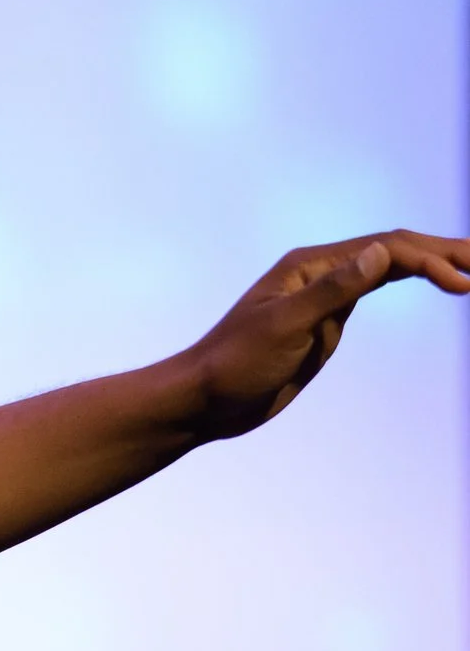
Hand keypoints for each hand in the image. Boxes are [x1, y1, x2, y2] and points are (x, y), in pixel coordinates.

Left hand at [183, 229, 469, 438]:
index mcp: (308, 266)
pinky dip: (409, 281)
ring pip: (388, 267)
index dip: (428, 259)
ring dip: (431, 263)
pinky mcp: (326, 321)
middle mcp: (319, 273)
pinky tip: (435, 282)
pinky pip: (374, 290)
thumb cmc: (234, 365)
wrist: (206, 401)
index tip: (463, 281)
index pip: (384, 250)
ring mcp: (324, 296)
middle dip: (441, 252)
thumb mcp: (284, 327)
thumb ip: (332, 291)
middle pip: (393, 251)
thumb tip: (381, 253)